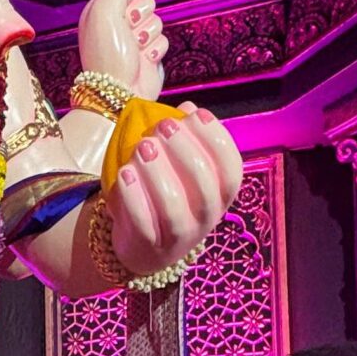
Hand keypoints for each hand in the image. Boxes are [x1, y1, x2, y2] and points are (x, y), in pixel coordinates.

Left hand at [77, 0, 166, 99]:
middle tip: (128, 30)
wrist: (119, 92)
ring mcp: (135, 39)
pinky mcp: (149, 54)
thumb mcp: (104, 11)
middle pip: (146, 1)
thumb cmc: (106, 55)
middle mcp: (119, 23)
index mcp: (103, 9)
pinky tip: (143, 59)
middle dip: (141, 15)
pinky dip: (155, 49)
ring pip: (157, 21)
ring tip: (134, 48)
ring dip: (148, 34)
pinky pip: (164, 40)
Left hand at [109, 105, 241, 275]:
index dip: (217, 139)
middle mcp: (206, 217)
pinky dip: (134, 197)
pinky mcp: (151, 248)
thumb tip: (187, 107)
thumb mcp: (178, 168)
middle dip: (184, 150)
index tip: (197, 114)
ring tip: (142, 147)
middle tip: (163, 126)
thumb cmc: (164, 195)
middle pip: (205, 185)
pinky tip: (125, 173)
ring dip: (157, 173)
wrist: (143, 245)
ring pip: (174, 207)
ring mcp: (180, 237)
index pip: (231, 169)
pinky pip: (144, 224)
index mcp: (220, 195)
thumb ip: (184, 138)